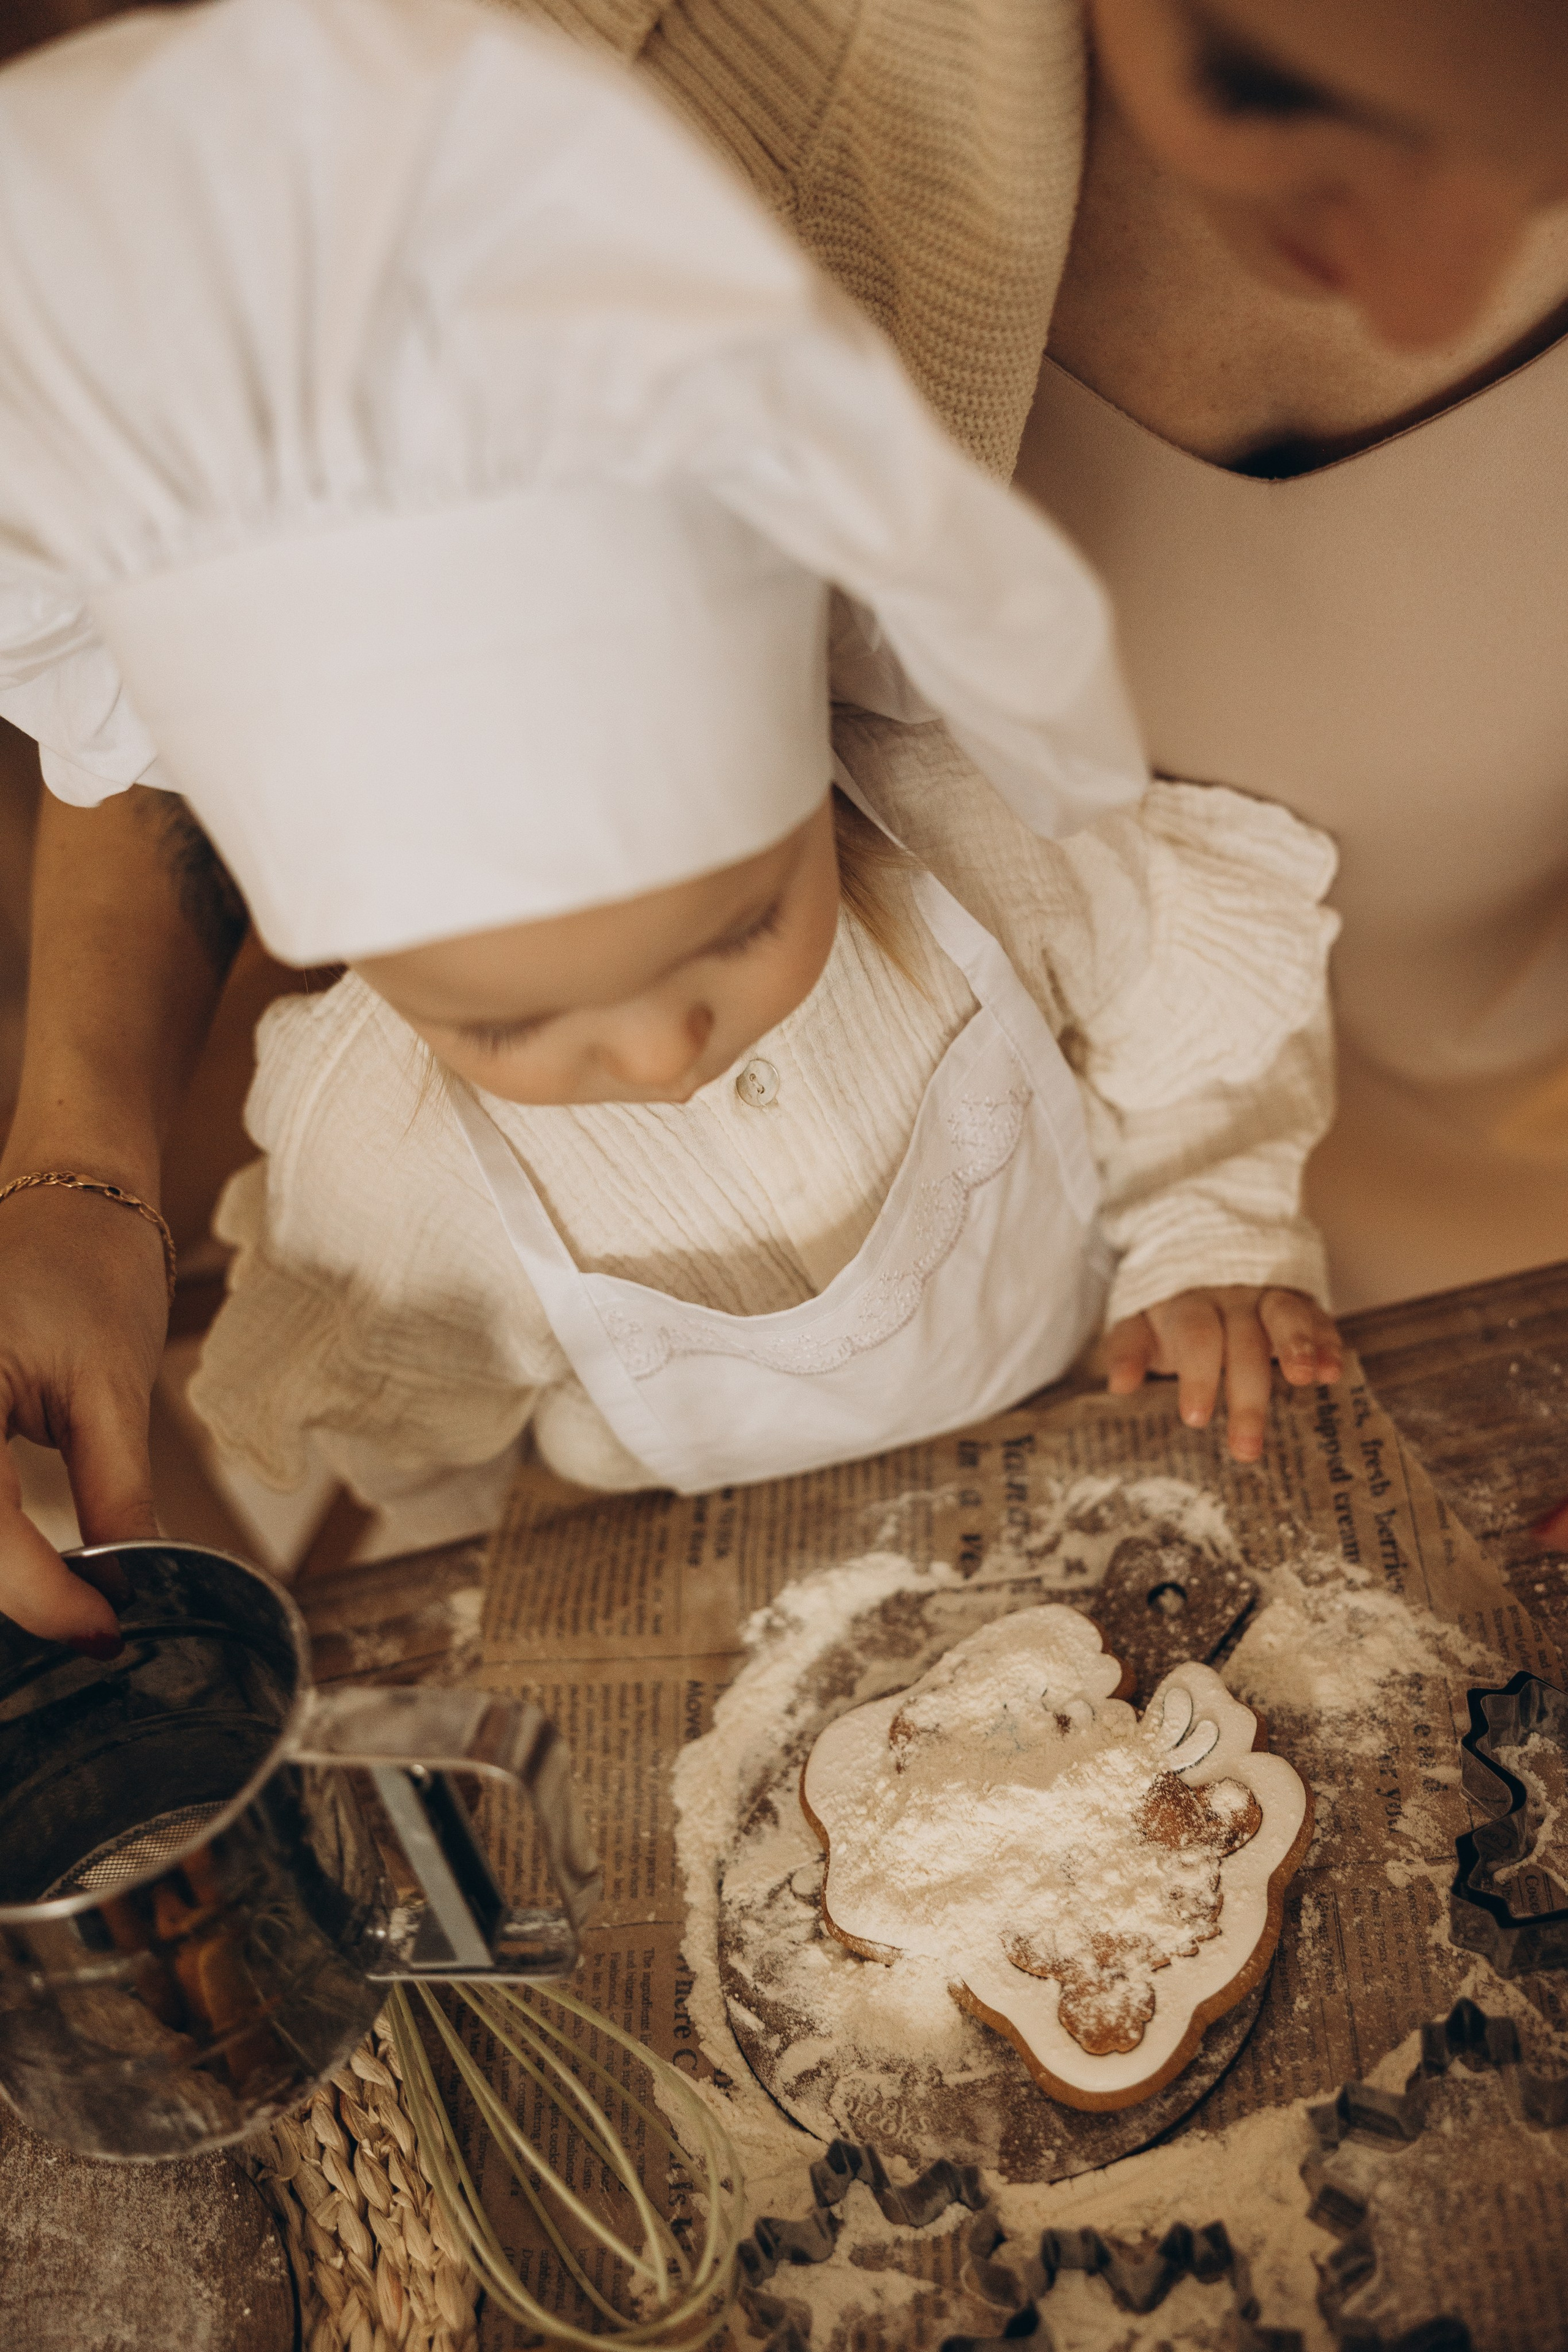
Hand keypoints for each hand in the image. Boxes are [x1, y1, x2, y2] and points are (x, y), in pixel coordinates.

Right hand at [0, 1185, 165, 1647]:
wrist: (73, 1195)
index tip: (102, 1631)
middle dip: (10, 1594)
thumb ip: (113, 1498)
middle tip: (87, 1625)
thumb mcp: (114, 1391)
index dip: (38, 1594)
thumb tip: (121, 1594)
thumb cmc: (95, 1269)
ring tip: (63, 1602)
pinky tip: (25, 1569)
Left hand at [1101, 1285, 1342, 1463]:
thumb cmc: (1172, 1313)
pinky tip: (1333, 1371)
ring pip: (1284, 1315)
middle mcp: (1230, 1299)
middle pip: (1242, 1341)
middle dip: (1247, 1395)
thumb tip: (1118, 1384)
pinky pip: (1317, 1315)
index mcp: (1188, 1307)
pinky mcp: (1301, 1302)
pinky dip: (1327, 1341)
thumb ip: (1127, 1348)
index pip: (1195, 1338)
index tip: (1195, 1418)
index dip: (1198, 1376)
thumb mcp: (1140, 1324)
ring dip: (1297, 1345)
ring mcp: (1267, 1297)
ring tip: (1306, 1380)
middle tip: (1246, 1448)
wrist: (1203, 1256)